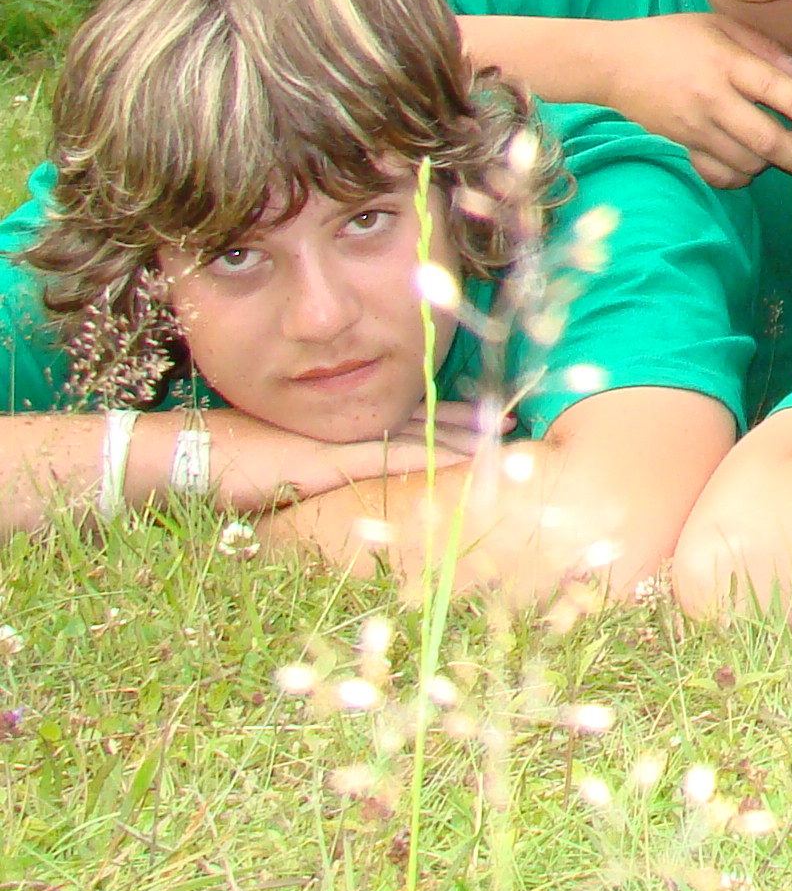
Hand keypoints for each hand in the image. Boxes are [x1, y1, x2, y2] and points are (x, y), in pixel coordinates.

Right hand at [216, 412, 485, 511]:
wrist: (182, 455)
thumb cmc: (222, 461)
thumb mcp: (278, 463)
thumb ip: (313, 464)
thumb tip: (330, 476)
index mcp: (334, 427)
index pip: (403, 418)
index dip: (444, 416)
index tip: (483, 415)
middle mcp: (342, 429)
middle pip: (417, 420)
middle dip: (464, 422)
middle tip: (510, 419)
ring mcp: (335, 443)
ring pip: (411, 435)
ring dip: (457, 436)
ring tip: (500, 434)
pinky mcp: (324, 462)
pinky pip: (387, 458)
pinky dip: (426, 457)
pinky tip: (461, 459)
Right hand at [596, 14, 791, 186]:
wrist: (611, 63)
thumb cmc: (672, 37)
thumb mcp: (719, 26)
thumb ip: (766, 49)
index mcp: (724, 63)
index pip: (773, 89)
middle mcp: (711, 100)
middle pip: (765, 140)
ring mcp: (694, 128)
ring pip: (747, 162)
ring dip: (774, 163)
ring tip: (790, 151)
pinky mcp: (681, 146)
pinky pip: (719, 174)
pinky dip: (741, 175)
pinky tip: (751, 161)